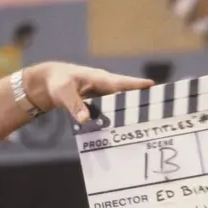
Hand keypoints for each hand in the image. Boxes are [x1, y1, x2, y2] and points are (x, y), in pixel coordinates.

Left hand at [25, 62, 152, 122]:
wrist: (48, 82)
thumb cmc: (57, 82)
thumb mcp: (64, 92)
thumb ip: (75, 106)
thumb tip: (86, 119)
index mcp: (100, 79)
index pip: (122, 83)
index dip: (137, 85)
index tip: (153, 87)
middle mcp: (105, 86)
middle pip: (128, 93)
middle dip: (142, 99)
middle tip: (160, 107)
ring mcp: (103, 94)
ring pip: (121, 103)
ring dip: (132, 110)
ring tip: (148, 120)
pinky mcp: (99, 102)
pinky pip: (112, 110)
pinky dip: (119, 116)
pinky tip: (125, 128)